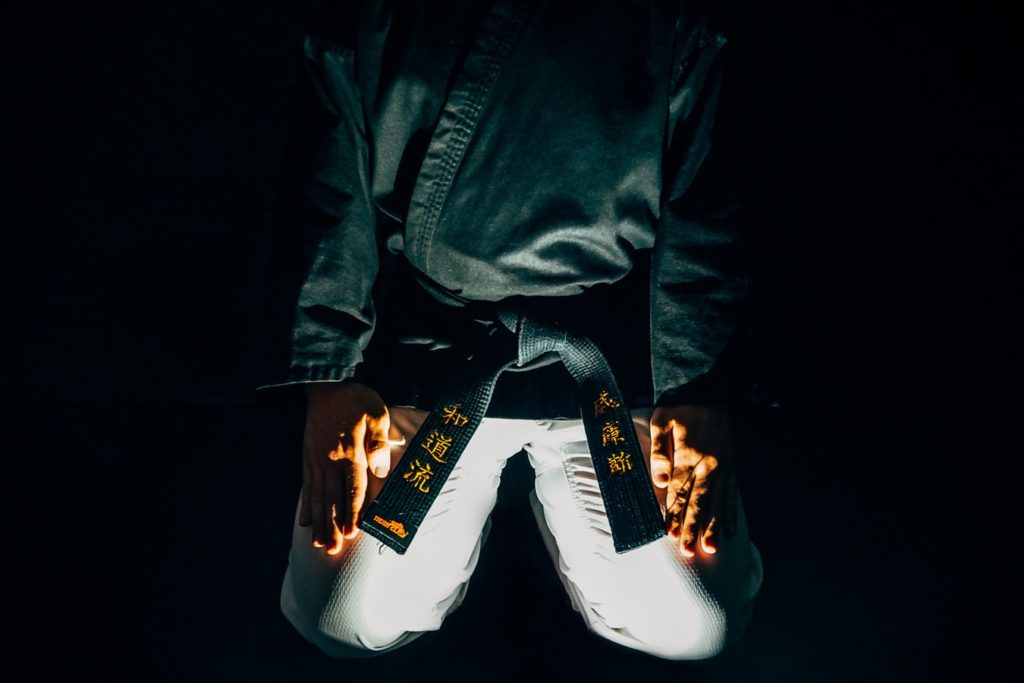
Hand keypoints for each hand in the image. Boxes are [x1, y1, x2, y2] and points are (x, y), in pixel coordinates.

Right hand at [301, 382, 393, 554]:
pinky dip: (306, 505)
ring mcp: (316, 461)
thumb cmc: (356, 399)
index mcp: (351, 452)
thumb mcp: (377, 414)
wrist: (326, 384)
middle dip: (333, 526)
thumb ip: (379, 443)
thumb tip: (381, 471)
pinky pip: (306, 487)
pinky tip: (304, 521)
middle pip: (333, 499)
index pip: (353, 488)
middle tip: (332, 550)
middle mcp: (331, 461)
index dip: (353, 512)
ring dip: (319, 522)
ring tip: (318, 543)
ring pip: (318, 497)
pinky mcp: (308, 458)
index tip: (352, 533)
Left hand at [649, 405, 737, 557]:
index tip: (669, 534)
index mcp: (687, 455)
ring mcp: (722, 466)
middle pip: (698, 502)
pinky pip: (733, 493)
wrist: (707, 387)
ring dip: (713, 527)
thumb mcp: (661, 421)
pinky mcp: (732, 465)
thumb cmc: (679, 406)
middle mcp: (707, 465)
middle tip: (687, 551)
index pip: (678, 492)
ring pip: (717, 502)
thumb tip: (659, 481)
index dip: (673, 513)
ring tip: (710, 549)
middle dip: (691, 527)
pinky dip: (731, 513)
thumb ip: (660, 452)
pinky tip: (731, 531)